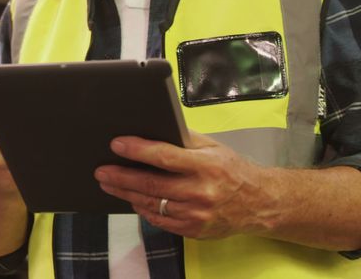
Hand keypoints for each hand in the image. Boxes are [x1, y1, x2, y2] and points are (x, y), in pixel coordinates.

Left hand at [94, 131, 279, 239]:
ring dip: (126, 194)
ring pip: (151, 204)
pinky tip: (132, 199)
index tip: (117, 144)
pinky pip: (160, 220)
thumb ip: (184, 139)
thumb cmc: (232, 170)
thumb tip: (152, 129)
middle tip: (101, 170)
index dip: (137, 150)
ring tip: (109, 184)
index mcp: (206, 166)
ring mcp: (196, 215)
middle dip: (121, 177)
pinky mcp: (193, 230)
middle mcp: (200, 192)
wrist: (258, 203)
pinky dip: (143, 209)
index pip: (164, 156)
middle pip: (151, 185)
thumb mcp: (213, 147)